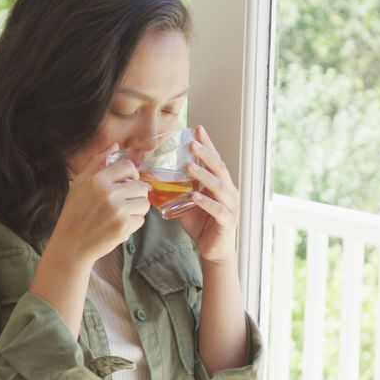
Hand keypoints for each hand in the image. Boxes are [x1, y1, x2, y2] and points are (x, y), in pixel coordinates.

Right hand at [52, 143, 149, 266]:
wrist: (71, 245)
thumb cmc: (74, 213)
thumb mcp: (79, 183)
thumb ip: (96, 162)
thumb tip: (115, 145)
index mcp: (97, 180)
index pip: (128, 167)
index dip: (133, 174)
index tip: (129, 182)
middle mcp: (109, 194)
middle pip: (141, 186)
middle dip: (136, 194)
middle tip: (125, 201)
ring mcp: (118, 211)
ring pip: (144, 203)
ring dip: (137, 209)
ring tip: (121, 214)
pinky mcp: (124, 227)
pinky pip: (141, 220)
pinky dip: (133, 223)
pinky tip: (119, 225)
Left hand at [176, 125, 239, 265]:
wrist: (214, 251)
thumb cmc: (201, 225)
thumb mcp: (186, 204)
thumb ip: (175, 192)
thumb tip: (150, 181)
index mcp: (220, 184)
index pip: (214, 160)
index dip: (207, 144)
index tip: (198, 128)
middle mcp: (228, 192)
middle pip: (219, 168)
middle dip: (206, 154)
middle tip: (192, 143)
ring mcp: (230, 206)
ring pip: (219, 187)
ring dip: (204, 175)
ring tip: (190, 166)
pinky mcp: (227, 221)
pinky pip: (217, 209)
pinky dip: (206, 202)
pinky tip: (195, 197)